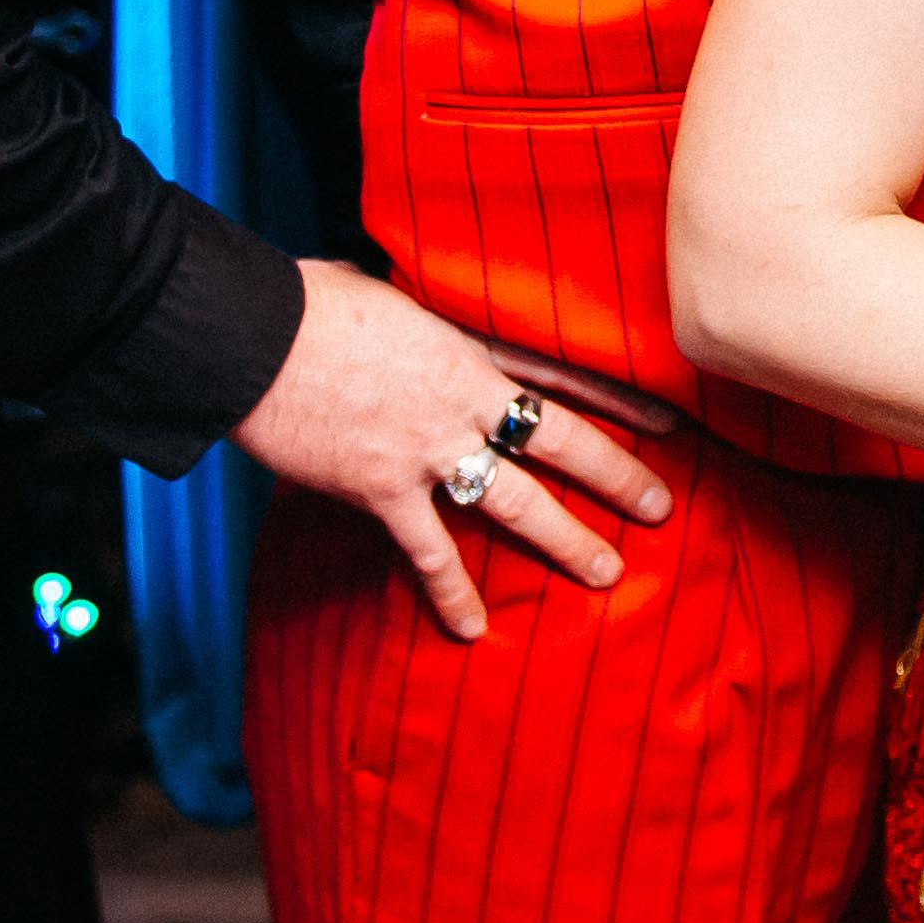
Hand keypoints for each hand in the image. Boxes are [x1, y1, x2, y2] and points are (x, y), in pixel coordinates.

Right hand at [231, 258, 675, 638]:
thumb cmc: (307, 300)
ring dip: (564, 539)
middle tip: (660, 509)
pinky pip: (428, 549)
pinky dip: (451, 592)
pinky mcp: (382, 487)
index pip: (563, 373)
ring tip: (607, 572)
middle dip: (616, 476)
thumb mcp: (382, 292)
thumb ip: (415, 318)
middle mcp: (463, 398)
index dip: (620, 399)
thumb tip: (410, 312)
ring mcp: (428, 446)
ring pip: (515, 500)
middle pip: (560, 440)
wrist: (252, 334)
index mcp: (468, 343)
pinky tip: (473, 630)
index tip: (671, 419)